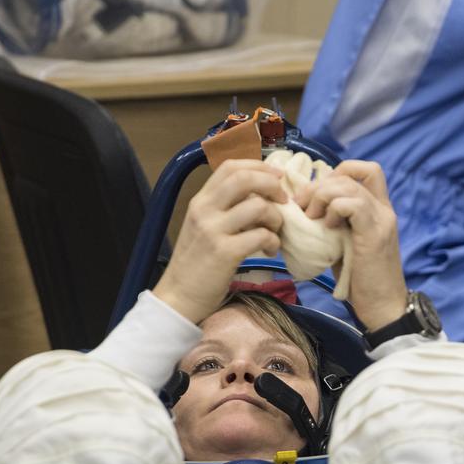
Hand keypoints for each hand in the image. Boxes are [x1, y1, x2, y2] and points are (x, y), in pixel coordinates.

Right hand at [152, 159, 287, 323]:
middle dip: (272, 185)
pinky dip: (273, 241)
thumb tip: (261, 196)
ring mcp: (213, 230)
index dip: (259, 166)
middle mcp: (204, 209)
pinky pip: (261, 235)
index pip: (230, 167)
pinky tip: (270, 251)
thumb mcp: (205, 227)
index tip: (277, 177)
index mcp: (200, 200)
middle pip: (244, 178)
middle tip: (284, 202)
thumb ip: (226, 209)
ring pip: (258, 206)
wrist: (179, 296)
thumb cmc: (197, 263)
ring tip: (275, 233)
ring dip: (276, 218)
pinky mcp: (225, 252)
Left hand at [297, 160, 407, 329]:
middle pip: (352, 173)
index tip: (317, 195)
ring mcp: (382, 220)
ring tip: (312, 217)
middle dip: (320, 184)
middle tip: (303, 206)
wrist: (383, 307)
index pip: (364, 170)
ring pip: (349, 185)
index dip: (336, 172)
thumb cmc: (361, 281)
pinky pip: (353, 204)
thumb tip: (302, 210)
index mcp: (378, 209)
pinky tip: (327, 227)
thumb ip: (334, 224)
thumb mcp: (345, 244)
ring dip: (323, 196)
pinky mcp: (375, 234)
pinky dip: (334, 209)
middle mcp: (383, 209)